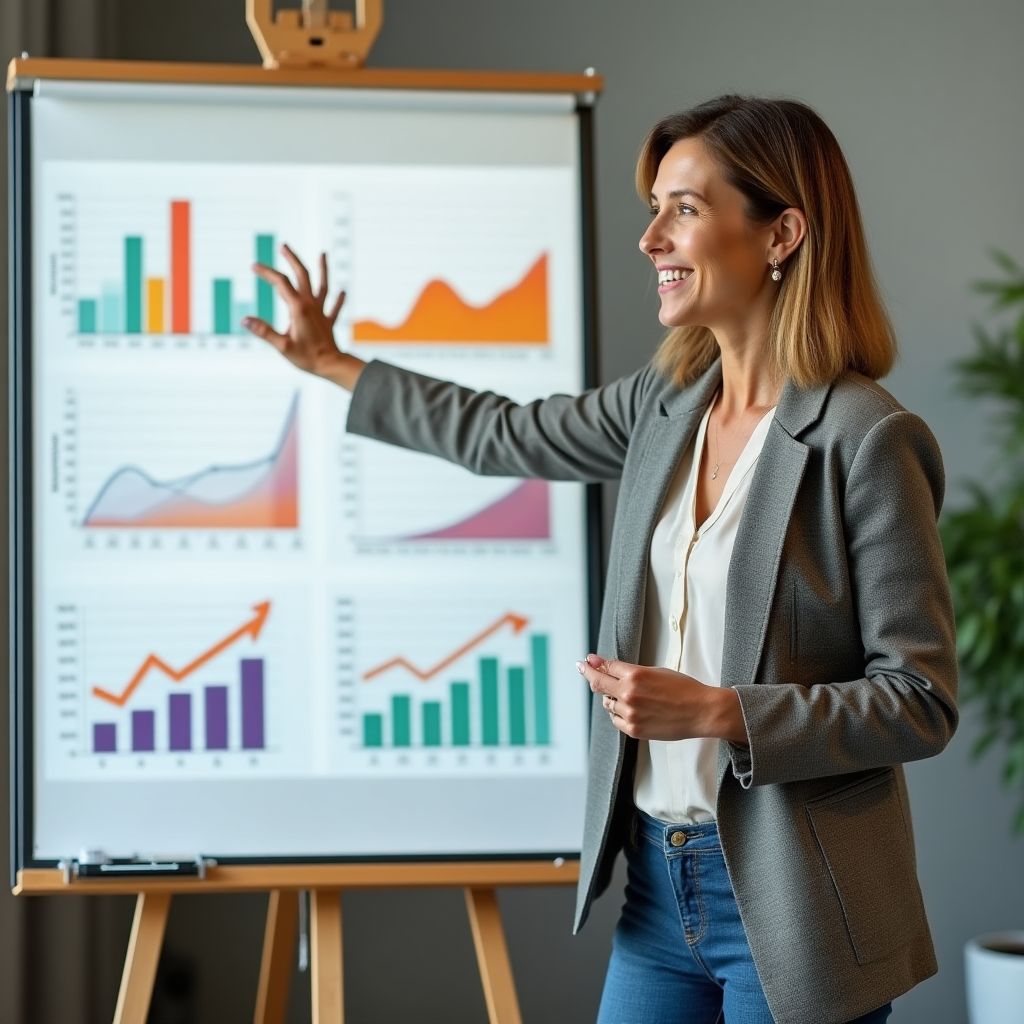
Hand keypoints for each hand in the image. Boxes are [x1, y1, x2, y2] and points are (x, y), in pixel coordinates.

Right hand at [244, 244, 362, 387]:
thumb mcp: (282, 346)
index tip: (254, 266)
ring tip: (323, 254)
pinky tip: (342, 292)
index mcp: (298, 308)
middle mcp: (311, 306)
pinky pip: (334, 307)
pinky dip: (338, 299)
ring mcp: (321, 313)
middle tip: (284, 246)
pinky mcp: (328, 322)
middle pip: (303, 276)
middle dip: (292, 259)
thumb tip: (244, 320)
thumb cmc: (307, 358)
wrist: (332, 366)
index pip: (281, 283)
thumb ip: (264, 331)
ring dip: (323, 269)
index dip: (267, 272)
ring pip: (323, 285)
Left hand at [577, 652, 729, 741]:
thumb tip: (603, 664)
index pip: (606, 667)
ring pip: (607, 704)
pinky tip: (631, 710)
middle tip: (583, 668)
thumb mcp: (655, 671)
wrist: (701, 711)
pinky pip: (616, 720)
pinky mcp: (634, 729)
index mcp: (635, 675)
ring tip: (628, 696)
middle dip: (589, 674)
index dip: (594, 663)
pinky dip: (619, 714)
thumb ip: (627, 670)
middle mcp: (629, 694)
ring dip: (611, 698)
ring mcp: (630, 713)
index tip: (586, 661)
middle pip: (599, 684)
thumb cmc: (682, 689)